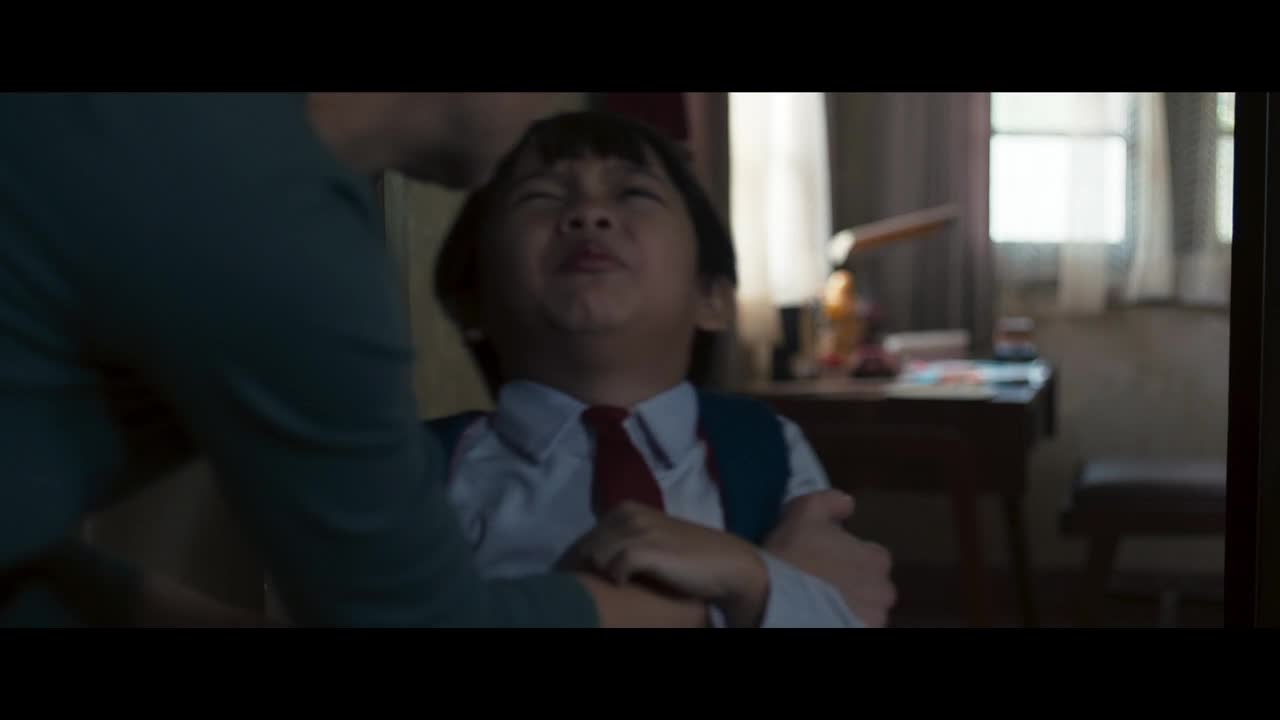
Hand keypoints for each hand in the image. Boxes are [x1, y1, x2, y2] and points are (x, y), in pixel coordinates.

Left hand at [560, 502, 768, 626]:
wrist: (726, 564)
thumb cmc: (687, 556)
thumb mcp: (650, 538)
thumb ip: (621, 542)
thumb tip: (588, 561)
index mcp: (626, 509)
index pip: (585, 537)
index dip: (581, 561)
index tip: (586, 581)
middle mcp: (629, 514)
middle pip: (586, 549)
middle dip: (589, 569)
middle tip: (603, 586)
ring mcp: (639, 530)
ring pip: (597, 557)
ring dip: (604, 574)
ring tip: (621, 585)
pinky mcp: (649, 549)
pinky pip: (615, 567)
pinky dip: (619, 578)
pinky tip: (629, 584)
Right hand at [764, 490, 895, 627]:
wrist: (770, 596)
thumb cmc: (792, 552)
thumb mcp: (805, 511)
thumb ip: (832, 502)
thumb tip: (848, 503)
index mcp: (877, 560)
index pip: (874, 558)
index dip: (850, 558)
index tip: (827, 561)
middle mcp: (883, 592)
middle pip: (872, 588)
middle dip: (854, 586)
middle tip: (822, 584)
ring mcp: (873, 619)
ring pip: (865, 612)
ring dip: (849, 608)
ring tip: (819, 603)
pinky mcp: (859, 634)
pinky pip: (854, 627)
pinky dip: (842, 623)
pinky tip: (819, 618)